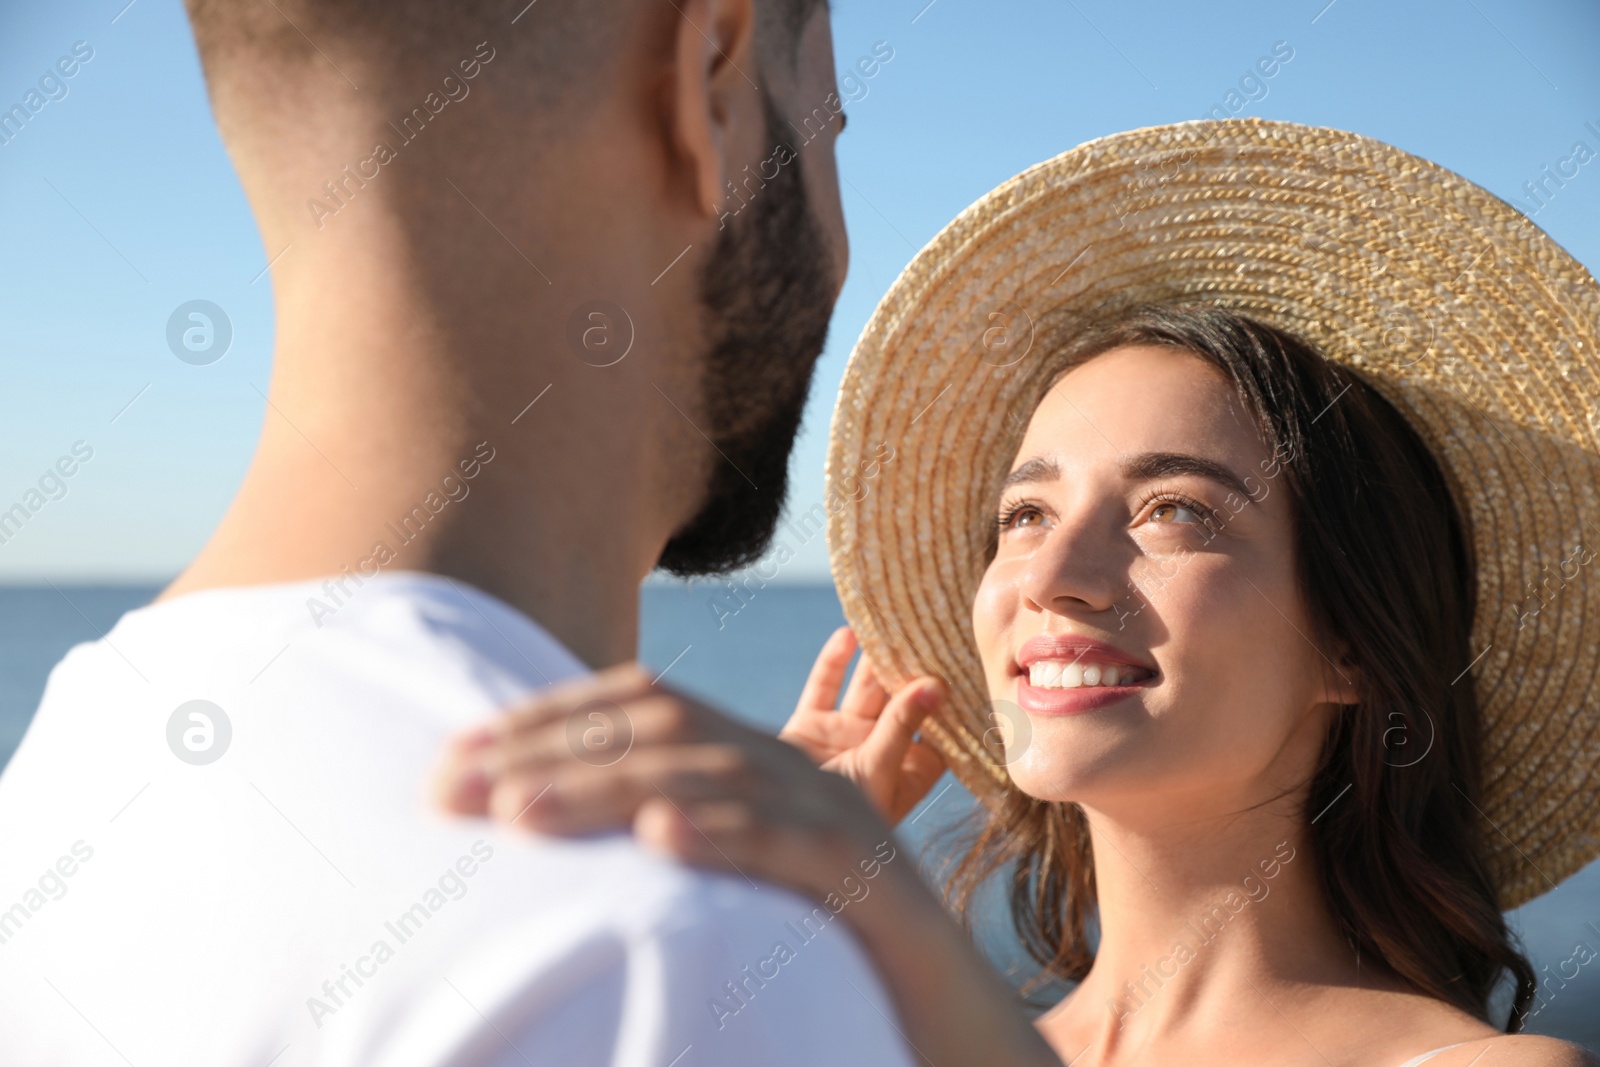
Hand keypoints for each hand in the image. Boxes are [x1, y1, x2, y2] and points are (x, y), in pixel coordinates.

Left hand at [431, 663, 1063, 1066]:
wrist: (945, 1006)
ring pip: (714, 778)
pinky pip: (791, 843)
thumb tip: (535, 829)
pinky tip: (658, 839)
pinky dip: (723, 833)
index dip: (546, 718)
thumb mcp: (734, 878)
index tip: (453, 758)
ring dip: (608, 790)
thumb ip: (664, 836)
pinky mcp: (865, 879)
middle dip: (548, 754)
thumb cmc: (823, 948)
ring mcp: (832, 818)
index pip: (642, 704)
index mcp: (756, 759)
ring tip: (519, 816)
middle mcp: (793, 770)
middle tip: (451, 791)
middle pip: (663, 732)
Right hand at [780, 626, 947, 823]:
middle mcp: (877, 750)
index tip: (965, 668)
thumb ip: (902, 726)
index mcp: (906, 773)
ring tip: (894, 624)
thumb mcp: (878, 770)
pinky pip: (824, 688)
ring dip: (877, 660)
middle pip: (901, 702)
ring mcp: (842, 737)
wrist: (775, 830)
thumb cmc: (839, 821)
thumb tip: (936, 686)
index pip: (937, 732)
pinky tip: (849, 633)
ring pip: (865, 689)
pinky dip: (835, 661)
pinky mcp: (808, 728)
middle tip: (930, 631)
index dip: (949, 704)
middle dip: (913, 670)